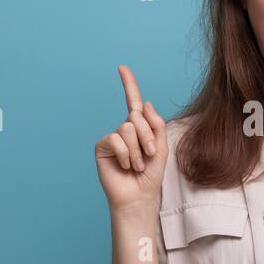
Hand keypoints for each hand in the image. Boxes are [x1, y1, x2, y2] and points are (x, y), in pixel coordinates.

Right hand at [94, 65, 167, 212]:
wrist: (139, 196)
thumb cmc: (150, 175)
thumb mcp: (161, 147)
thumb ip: (156, 124)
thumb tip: (145, 103)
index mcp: (140, 128)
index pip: (134, 102)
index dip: (128, 84)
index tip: (122, 67)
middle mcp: (124, 129)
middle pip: (136, 116)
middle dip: (147, 137)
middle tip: (149, 156)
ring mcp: (112, 138)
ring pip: (127, 128)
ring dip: (137, 150)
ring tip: (137, 165)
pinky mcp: (102, 147)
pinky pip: (115, 139)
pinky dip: (125, 154)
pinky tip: (125, 166)